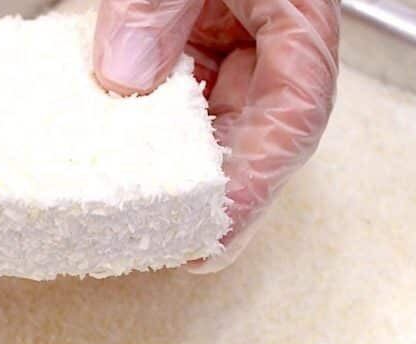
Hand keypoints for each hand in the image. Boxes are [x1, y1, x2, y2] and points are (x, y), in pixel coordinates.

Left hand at [93, 0, 339, 271]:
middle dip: (219, 194)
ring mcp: (236, 36)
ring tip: (141, 215)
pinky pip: (181, 90)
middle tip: (178, 248)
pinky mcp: (199, 32)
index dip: (258, 181)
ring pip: (215, 119)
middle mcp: (274, 36)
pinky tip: (118, 150)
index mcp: (297, 12)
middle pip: (257, 132)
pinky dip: (151, 125)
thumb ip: (158, 5)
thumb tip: (122, 79)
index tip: (219, 233)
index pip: (295, 113)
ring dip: (180, 165)